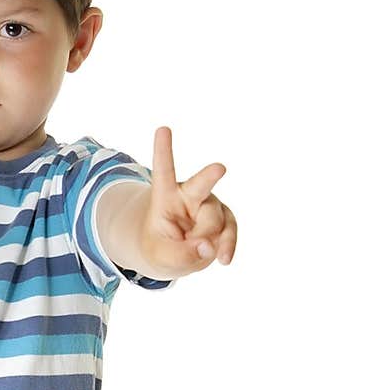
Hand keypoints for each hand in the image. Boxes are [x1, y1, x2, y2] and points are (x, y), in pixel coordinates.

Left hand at [140, 126, 236, 275]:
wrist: (175, 255)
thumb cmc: (161, 248)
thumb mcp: (160, 255)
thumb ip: (180, 254)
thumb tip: (208, 247)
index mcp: (165, 195)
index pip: (164, 171)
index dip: (163, 151)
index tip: (162, 129)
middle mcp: (190, 194)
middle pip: (200, 186)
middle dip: (210, 176)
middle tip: (219, 169)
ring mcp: (210, 205)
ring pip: (215, 222)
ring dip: (206, 242)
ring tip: (195, 251)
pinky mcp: (225, 219)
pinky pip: (229, 233)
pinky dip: (226, 247)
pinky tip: (223, 259)